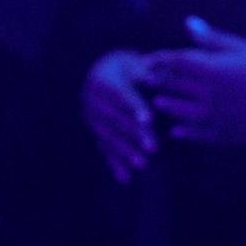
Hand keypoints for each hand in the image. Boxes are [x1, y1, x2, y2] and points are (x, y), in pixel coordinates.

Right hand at [81, 50, 158, 183]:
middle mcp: (92, 100)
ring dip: (125, 152)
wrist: (103, 72)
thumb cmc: (129, 68)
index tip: (149, 120)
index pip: (120, 95)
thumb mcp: (135, 65)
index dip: (134, 108)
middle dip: (134, 135)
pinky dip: (114, 164)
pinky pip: (103, 149)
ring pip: (108, 137)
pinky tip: (125, 180)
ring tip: (144, 165)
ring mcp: (91, 118)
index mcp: (103, 80)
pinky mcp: (94, 133)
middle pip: (115, 120)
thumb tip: (154, 79)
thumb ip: (146, 74)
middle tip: (154, 148)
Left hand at [141, 19, 245, 146]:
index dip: (160, 60)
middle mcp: (208, 94)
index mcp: (212, 69)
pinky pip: (198, 135)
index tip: (147, 60)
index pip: (177, 62)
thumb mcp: (244, 48)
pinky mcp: (226, 135)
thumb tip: (188, 22)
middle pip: (176, 86)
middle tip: (144, 79)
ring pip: (182, 112)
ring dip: (168, 106)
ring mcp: (216, 117)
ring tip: (157, 102)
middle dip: (158, 81)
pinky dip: (185, 132)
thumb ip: (213, 39)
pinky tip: (176, 131)